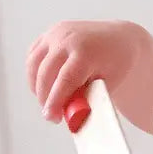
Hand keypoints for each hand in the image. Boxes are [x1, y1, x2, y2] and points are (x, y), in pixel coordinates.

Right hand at [25, 20, 144, 123]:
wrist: (119, 39)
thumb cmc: (115, 63)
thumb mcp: (108, 83)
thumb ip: (89, 99)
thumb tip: (73, 119)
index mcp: (86, 50)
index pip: (65, 79)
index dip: (55, 100)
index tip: (50, 116)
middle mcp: (68, 38)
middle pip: (46, 73)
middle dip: (45, 98)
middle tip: (52, 116)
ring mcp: (56, 33)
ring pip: (34, 65)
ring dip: (37, 87)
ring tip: (49, 101)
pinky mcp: (48, 34)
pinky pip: (33, 57)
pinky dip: (35, 74)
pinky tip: (45, 86)